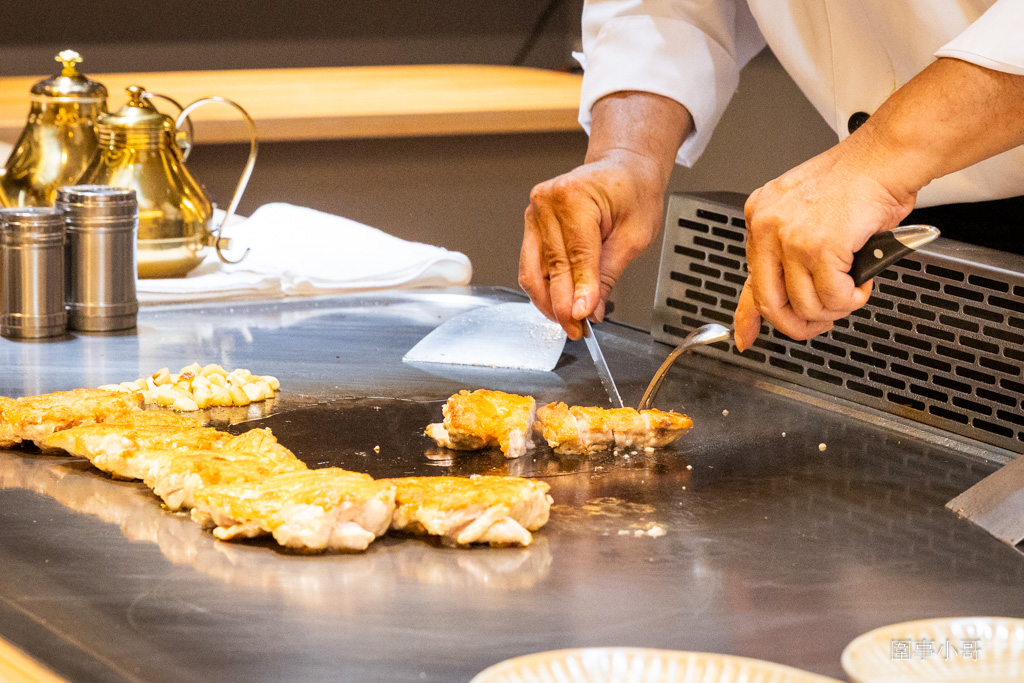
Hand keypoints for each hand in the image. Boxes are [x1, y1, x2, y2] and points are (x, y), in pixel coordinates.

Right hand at [519, 149, 665, 338]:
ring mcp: (534, 212)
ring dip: (549, 302)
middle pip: (550, 268)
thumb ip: (608, 274)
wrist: (623, 170)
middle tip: (578, 329)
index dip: (578, 292)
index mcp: (574, 197)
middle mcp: (547, 203)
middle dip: (563, 305)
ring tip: (569, 322)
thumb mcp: (634, 235)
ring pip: (533, 271)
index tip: (583, 319)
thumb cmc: (633, 192)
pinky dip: (544, 287)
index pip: (575, 257)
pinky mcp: (531, 224)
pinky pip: (531, 264)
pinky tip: (558, 303)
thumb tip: (590, 309)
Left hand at [733, 145, 916, 350]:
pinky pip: (834, 297)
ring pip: (806, 305)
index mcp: (760, 217)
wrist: (886, 157)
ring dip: (835, 308)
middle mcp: (767, 226)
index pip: (748, 278)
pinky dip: (852, 298)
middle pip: (771, 302)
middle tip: (821, 322)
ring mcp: (791, 237)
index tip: (746, 337)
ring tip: (851, 290)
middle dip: (799, 324)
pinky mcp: (819, 247)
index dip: (748, 317)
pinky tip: (861, 282)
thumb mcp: (808, 214)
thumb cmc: (859, 181)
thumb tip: (784, 293)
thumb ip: (790, 253)